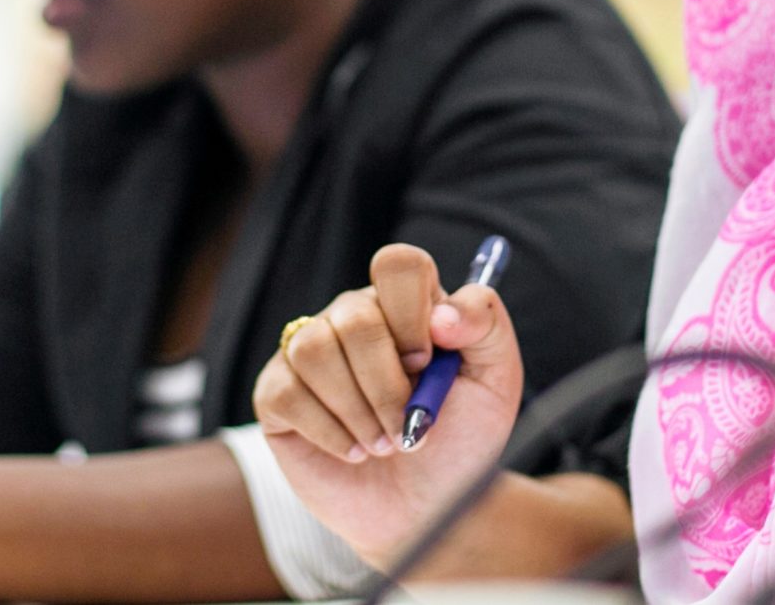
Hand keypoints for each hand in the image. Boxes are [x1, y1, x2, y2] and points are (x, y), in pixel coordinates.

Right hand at [250, 243, 522, 568]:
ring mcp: (310, 352)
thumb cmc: (461, 441)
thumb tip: (444, 312)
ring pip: (314, 349)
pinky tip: (352, 450)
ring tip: (383, 444)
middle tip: (410, 427)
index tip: (427, 363)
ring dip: (357, 410)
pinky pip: (287, 392)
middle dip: (387, 385)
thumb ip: (486, 325)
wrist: (428, 509)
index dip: (411, 312)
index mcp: (407, 305)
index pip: (398, 265)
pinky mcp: (276, 393)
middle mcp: (354, 317)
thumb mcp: (497, 382)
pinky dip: (328, 431)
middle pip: (355, 316)